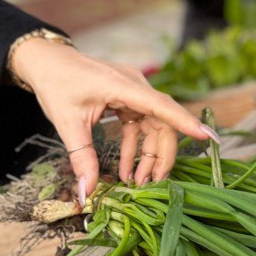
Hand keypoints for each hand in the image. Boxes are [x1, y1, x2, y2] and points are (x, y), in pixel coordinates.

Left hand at [11, 38, 220, 204]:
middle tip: (153, 184)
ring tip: (137, 182)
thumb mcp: (67, 123)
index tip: (207, 137)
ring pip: (154, 126)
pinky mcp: (127, 98)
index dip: (184, 122)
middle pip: (162, 122)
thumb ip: (81, 158)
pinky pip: (140, 125)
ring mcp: (132, 91)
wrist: (47, 61)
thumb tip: (86, 193)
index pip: (160, 105)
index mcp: (122, 85)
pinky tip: (126, 170)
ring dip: (148, 155)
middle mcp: (134, 86)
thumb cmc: (56, 84)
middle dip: (161, 155)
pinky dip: (135, 148)